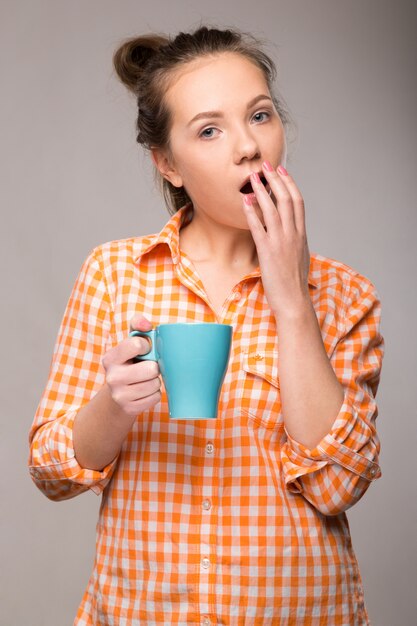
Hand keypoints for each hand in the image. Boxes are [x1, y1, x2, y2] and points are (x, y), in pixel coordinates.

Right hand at [102, 315, 160, 416]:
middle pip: (151, 368)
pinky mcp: (130, 409)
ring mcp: (120, 395)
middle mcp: (112, 377)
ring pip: (155, 384)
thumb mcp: (129, 342)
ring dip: (155, 381)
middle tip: (147, 368)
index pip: (138, 344)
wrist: (117, 396)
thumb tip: (147, 324)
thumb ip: (138, 326)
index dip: (147, 345)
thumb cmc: (129, 363)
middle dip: (154, 367)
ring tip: (145, 380)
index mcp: (110, 358)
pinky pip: (156, 397)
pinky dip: (154, 394)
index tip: (145, 349)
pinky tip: (145, 391)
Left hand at [242, 162, 310, 316]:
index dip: (290, 184)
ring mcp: (281, 242)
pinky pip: (259, 227)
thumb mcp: (299, 257)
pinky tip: (245, 201)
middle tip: (266, 165)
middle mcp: (293, 235)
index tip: (282, 171)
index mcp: (301, 235)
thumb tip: (291, 233)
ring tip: (252, 177)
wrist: (294, 301)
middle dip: (276, 180)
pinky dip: (252, 212)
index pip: (298, 202)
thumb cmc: (293, 283)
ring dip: (262, 190)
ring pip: (273, 209)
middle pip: (286, 200)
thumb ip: (295, 242)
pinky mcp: (268, 252)